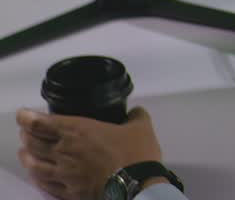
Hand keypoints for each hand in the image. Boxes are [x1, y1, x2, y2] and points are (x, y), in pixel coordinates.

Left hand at [15, 107, 163, 199]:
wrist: (137, 185)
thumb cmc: (136, 152)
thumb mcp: (141, 127)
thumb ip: (135, 116)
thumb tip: (134, 112)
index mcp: (79, 130)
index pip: (42, 123)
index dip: (27, 118)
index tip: (23, 114)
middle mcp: (65, 151)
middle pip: (33, 143)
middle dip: (26, 135)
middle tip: (26, 131)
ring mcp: (64, 173)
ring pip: (34, 165)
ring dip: (26, 157)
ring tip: (25, 152)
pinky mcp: (69, 192)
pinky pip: (45, 185)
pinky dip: (36, 178)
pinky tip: (36, 175)